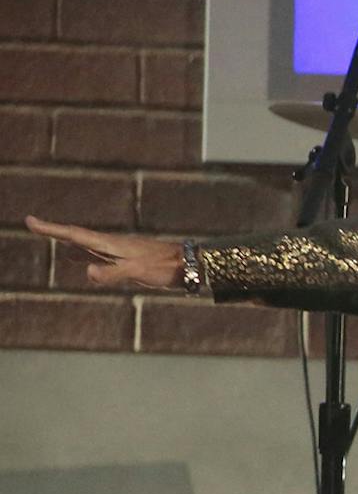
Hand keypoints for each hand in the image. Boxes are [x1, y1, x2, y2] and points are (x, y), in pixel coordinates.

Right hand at [25, 214, 185, 289]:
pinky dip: (85, 254)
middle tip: (33, 224)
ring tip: (51, 238)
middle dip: (54, 231)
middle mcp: (112, 244)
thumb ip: (112, 273)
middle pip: (77, 236)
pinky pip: (99, 254)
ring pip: (87, 245)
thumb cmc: (165, 268)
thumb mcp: (137, 272)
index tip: (29, 221)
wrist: (190, 264)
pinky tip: (84, 260)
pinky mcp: (129, 259)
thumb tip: (86, 272)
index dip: (51, 229)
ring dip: (68, 241)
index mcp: (110, 244)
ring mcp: (120, 251)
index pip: (74, 235)